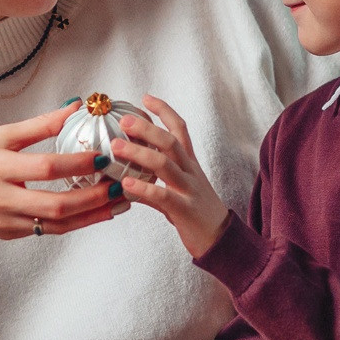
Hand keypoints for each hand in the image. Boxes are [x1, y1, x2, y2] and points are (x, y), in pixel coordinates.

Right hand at [0, 104, 128, 240]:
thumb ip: (37, 125)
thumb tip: (74, 106)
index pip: (45, 168)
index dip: (77, 163)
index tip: (103, 156)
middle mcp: (1, 199)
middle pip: (56, 205)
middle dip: (93, 198)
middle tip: (120, 185)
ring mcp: (5, 222)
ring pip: (56, 225)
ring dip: (91, 216)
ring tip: (118, 204)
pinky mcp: (8, 235)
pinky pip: (46, 231)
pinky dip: (73, 223)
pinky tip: (94, 212)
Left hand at [106, 96, 230, 257]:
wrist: (223, 241)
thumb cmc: (197, 213)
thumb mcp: (181, 189)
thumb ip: (159, 178)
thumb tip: (128, 172)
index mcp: (190, 163)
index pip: (180, 129)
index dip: (164, 111)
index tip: (145, 98)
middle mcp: (190, 172)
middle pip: (170, 141)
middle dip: (147, 128)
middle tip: (124, 120)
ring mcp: (189, 190)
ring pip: (165, 164)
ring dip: (139, 153)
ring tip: (116, 146)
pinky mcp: (185, 210)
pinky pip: (163, 196)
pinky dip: (143, 189)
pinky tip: (125, 185)